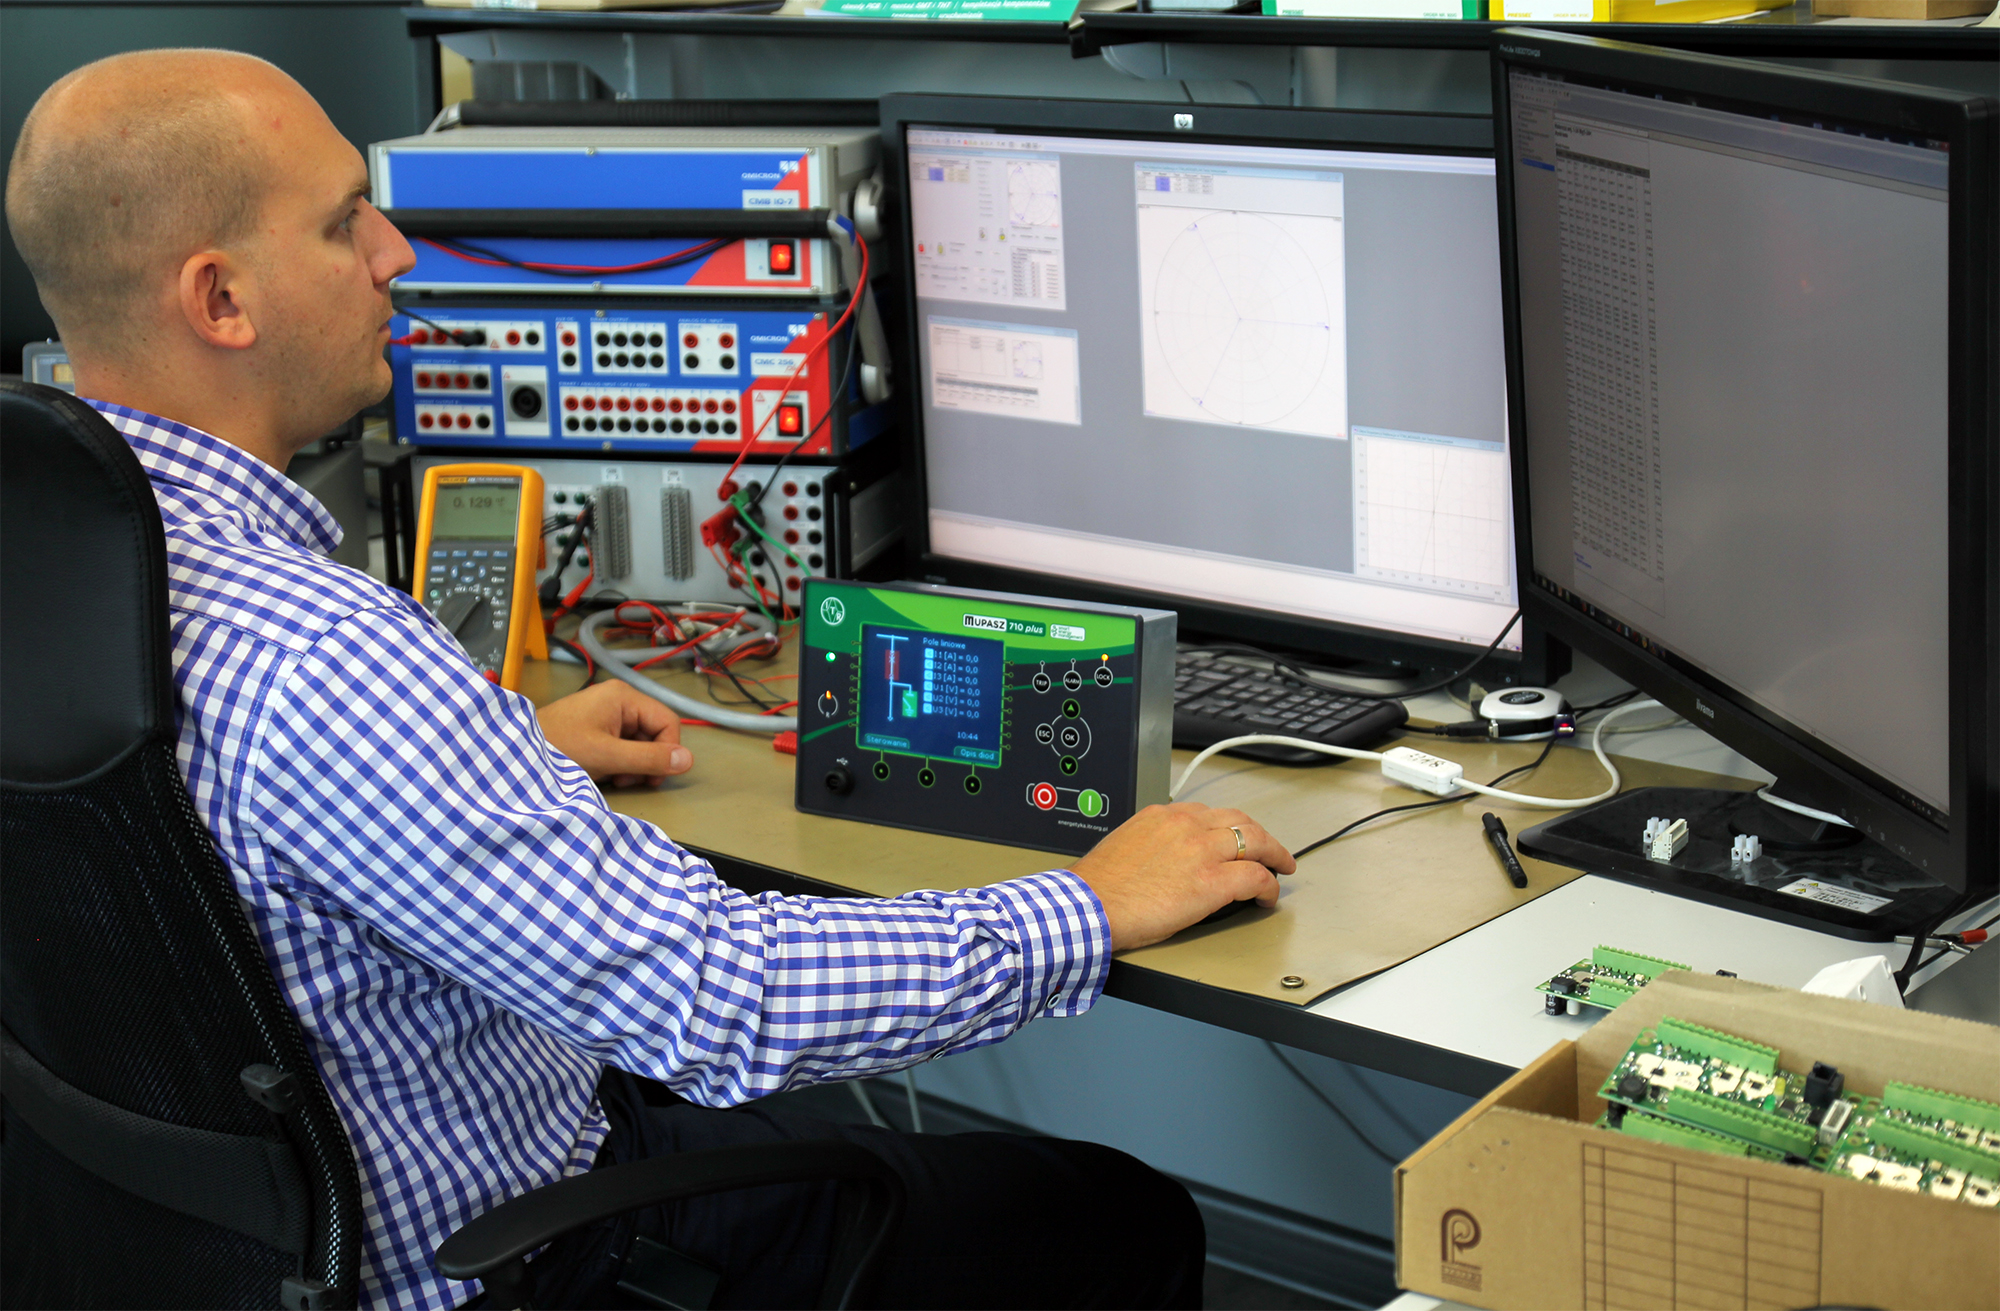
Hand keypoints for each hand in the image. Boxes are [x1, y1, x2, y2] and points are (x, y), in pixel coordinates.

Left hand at [535, 681, 692, 787]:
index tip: (653, 777)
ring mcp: (606, 713)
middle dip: (647, 760)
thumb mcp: (608, 756)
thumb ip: (648, 759)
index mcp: (624, 697)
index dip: (667, 751)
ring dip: (633, 764)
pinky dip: (619, 762)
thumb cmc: (560, 747)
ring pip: (639, 741)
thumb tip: (688, 761)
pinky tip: (604, 773)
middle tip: (629, 780)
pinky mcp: (596, 727)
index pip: (667, 722)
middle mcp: (618, 699)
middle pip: (654, 732)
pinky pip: (622, 744)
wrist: (516, 754)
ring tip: (613, 778)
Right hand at [1068, 802, 1293, 951]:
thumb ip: (1154, 844)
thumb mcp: (1126, 846)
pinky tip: (1268, 896)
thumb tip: (1169, 861)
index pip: (1209, 813)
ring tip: (1280, 868)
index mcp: (1162, 816)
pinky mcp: (1212, 882)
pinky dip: (1268, 886)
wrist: (1089, 906)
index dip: (1228, 828)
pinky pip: (1255, 877)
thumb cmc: (1098, 887)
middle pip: (1239, 821)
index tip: (1233, 838)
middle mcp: (1186, 825)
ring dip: (1274, 855)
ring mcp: (1202, 851)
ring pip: (1256, 842)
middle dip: (1261, 836)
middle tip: (1271, 850)